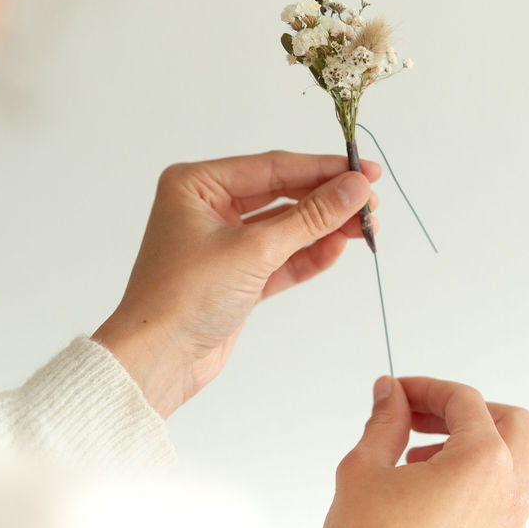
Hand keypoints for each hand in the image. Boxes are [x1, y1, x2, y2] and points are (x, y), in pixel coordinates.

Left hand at [92, 151, 379, 418]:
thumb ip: (311, 217)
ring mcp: (223, 243)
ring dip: (324, 228)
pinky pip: (280, 257)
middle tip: (371, 203)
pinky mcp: (236, 276)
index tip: (366, 171)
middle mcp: (208, 207)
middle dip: (327, 201)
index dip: (323, 168)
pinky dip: (308, 255)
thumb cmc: (184, 296)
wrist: (156, 361)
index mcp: (197, 184)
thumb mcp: (254, 249)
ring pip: (285, 227)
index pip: (273, 166)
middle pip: (282, 194)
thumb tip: (356, 187)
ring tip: (366, 227)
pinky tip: (338, 248)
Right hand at [323, 377, 528, 527]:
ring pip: (509, 463)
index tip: (400, 392)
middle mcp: (509, 494)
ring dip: (469, 446)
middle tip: (422, 414)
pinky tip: (428, 490)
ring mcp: (511, 526)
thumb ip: (385, 422)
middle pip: (510, 423)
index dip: (426, 387)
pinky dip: (473, 480)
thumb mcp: (365, 471)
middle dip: (464, 411)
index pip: (465, 401)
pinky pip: (500, 498)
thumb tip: (390, 395)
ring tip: (416, 455)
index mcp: (483, 464)